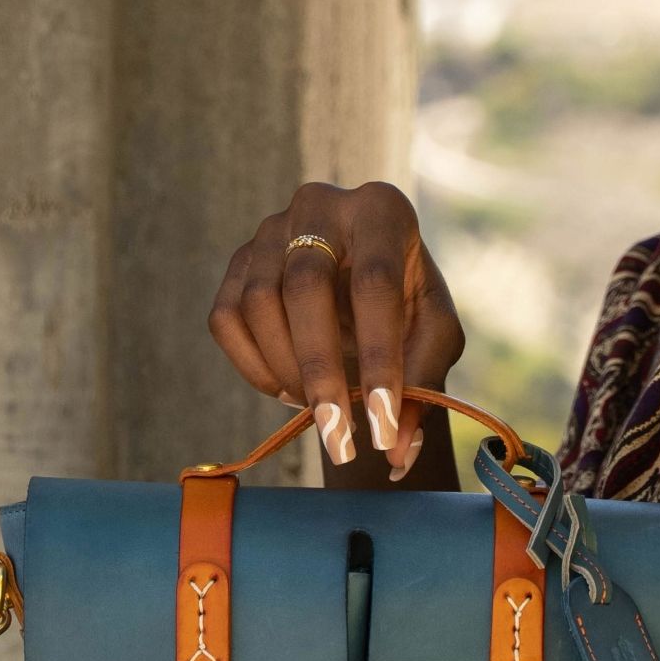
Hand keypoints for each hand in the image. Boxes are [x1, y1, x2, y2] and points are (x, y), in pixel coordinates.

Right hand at [206, 180, 464, 484]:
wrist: (367, 280)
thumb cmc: (408, 305)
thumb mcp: (433, 336)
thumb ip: (423, 387)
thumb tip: (399, 456)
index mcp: (382, 209)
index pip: (375, 284)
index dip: (379, 358)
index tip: (383, 425)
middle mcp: (320, 204)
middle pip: (306, 287)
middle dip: (322, 372)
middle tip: (339, 437)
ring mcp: (270, 229)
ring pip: (259, 303)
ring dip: (287, 371)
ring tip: (318, 409)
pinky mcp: (239, 260)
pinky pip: (226, 319)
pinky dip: (252, 366)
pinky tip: (287, 390)